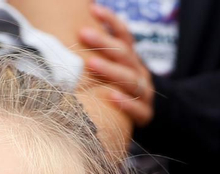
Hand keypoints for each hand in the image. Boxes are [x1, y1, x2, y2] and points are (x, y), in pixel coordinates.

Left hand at [79, 4, 154, 127]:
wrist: (143, 117)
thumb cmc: (117, 93)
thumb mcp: (112, 70)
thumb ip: (98, 55)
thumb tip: (73, 32)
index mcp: (131, 59)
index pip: (124, 35)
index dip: (111, 21)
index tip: (93, 9)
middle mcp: (139, 72)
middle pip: (125, 54)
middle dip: (104, 43)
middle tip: (83, 33)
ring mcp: (144, 93)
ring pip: (130, 79)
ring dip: (111, 70)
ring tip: (91, 63)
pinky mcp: (145, 114)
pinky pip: (138, 108)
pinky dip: (125, 102)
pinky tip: (111, 96)